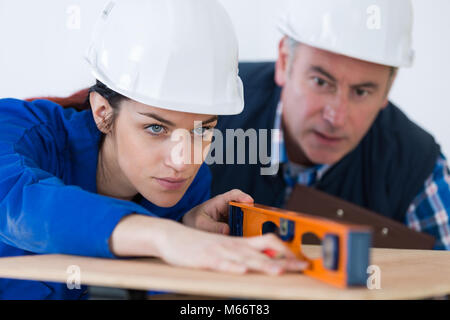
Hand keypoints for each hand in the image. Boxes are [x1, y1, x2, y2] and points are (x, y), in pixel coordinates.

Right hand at [158, 220, 307, 274]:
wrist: (172, 236)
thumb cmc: (199, 244)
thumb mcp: (224, 248)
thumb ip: (243, 252)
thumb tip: (266, 259)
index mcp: (239, 243)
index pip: (268, 243)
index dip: (286, 251)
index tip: (301, 260)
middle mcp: (233, 246)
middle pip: (263, 251)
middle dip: (283, 260)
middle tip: (302, 266)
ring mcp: (219, 251)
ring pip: (245, 258)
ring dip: (262, 264)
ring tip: (278, 270)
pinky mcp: (205, 258)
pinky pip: (221, 263)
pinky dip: (232, 267)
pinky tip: (242, 270)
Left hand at [182, 189, 252, 234]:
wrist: (190, 227)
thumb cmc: (194, 221)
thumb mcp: (200, 224)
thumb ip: (212, 227)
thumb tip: (227, 230)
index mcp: (220, 202)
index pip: (234, 195)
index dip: (243, 197)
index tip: (250, 201)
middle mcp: (229, 209)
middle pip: (244, 208)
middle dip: (251, 214)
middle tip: (254, 222)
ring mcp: (232, 218)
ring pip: (245, 220)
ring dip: (249, 226)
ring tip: (249, 234)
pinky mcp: (234, 228)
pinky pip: (243, 229)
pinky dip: (245, 234)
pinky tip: (244, 242)